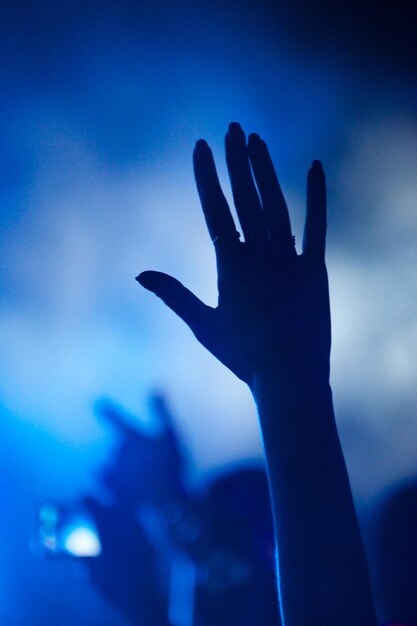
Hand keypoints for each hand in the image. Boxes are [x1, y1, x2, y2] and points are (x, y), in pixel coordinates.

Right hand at [137, 123, 328, 388]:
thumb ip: (173, 294)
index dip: (207, 176)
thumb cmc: (243, 357)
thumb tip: (139, 274)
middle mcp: (260, 256)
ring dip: (265, 171)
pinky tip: (314, 167)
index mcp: (231, 267)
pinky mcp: (316, 268)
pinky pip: (317, 226)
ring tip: (256, 141)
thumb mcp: (204, 325)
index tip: (201, 145)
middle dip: (236, 161)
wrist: (290, 379)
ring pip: (276, 205)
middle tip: (231, 128)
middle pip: (245, 199)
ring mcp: (290, 260)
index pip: (215, 210)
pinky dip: (317, 196)